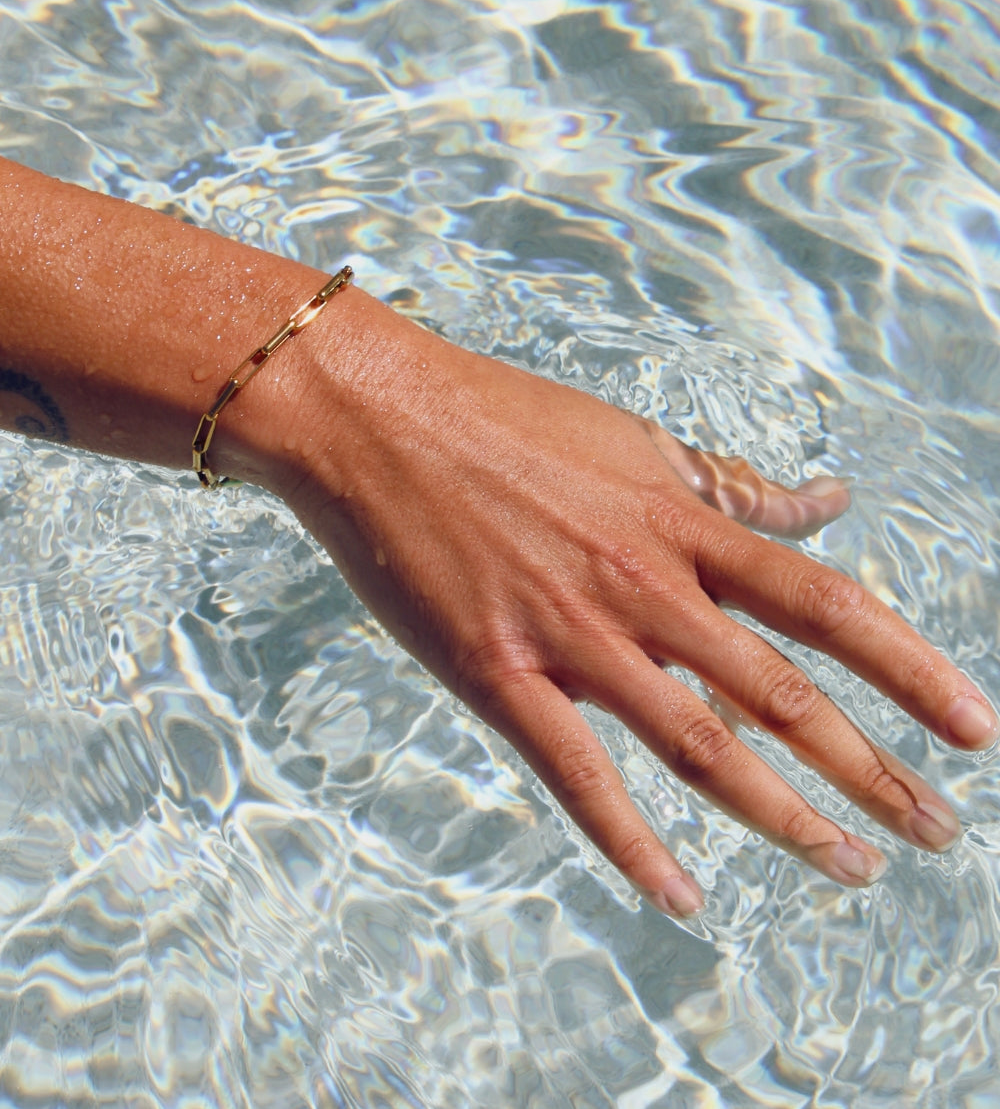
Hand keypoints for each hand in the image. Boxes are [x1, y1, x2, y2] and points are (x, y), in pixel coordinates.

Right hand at [264, 292, 997, 916]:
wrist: (377, 421)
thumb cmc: (504, 421)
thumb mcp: (635, 443)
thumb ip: (733, 485)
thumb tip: (829, 501)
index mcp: (681, 522)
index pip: (824, 603)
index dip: (910, 669)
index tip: (972, 727)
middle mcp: (645, 584)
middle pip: (783, 693)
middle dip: (873, 770)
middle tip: (935, 831)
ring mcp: (572, 635)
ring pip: (701, 746)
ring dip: (786, 817)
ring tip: (850, 865)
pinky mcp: (496, 675)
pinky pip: (579, 778)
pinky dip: (635, 847)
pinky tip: (685, 897)